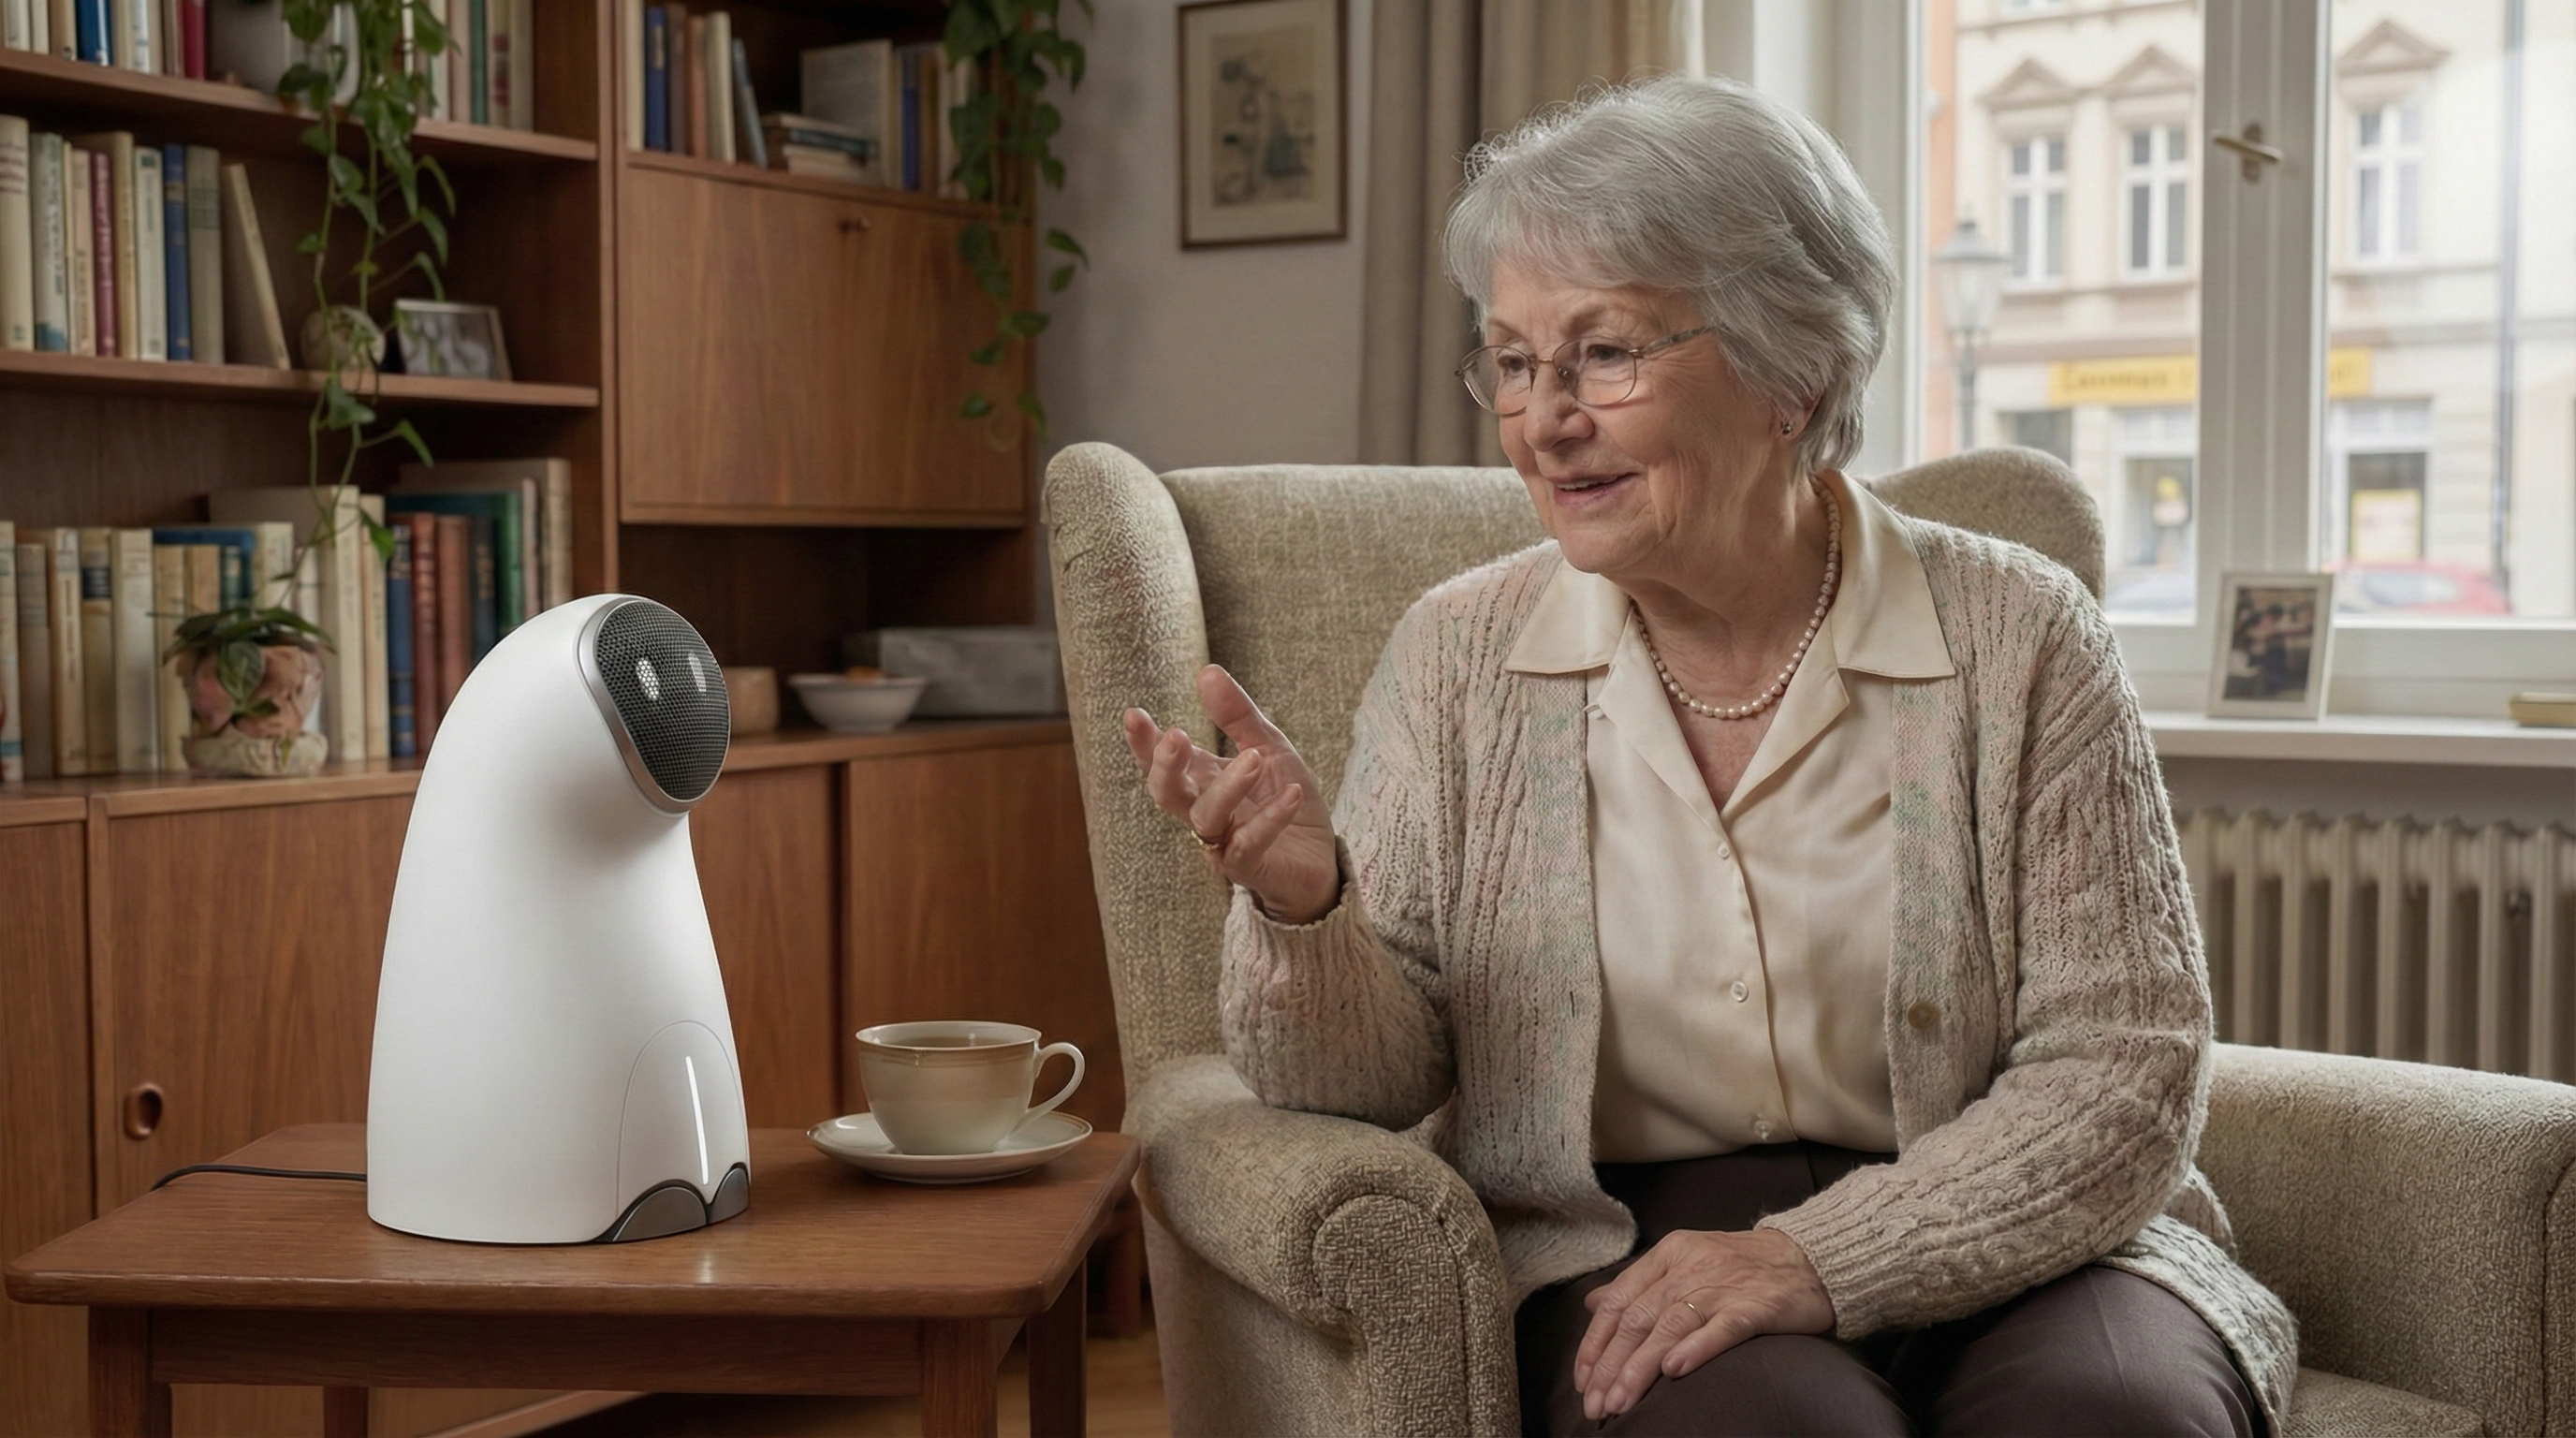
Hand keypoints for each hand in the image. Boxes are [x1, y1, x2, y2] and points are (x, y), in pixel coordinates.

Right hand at [1122, 664, 1338, 924]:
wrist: (1319, 857)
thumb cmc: (1283, 799)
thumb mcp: (1267, 747)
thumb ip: (1238, 715)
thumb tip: (1206, 671)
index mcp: (1201, 781)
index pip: (1162, 762)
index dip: (1144, 742)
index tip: (1134, 714)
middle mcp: (1204, 812)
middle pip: (1167, 794)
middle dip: (1166, 766)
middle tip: (1177, 736)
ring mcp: (1224, 842)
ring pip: (1207, 817)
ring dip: (1228, 787)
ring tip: (1254, 758)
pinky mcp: (1252, 867)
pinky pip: (1251, 844)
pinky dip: (1270, 818)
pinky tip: (1292, 793)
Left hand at [1574, 1227, 1833, 1419]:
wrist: (1811, 1258)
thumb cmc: (1743, 1266)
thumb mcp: (1685, 1262)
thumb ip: (1640, 1284)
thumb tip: (1592, 1304)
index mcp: (1669, 1254)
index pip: (1619, 1300)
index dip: (1595, 1343)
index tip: (1583, 1380)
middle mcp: (1690, 1267)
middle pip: (1639, 1318)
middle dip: (1611, 1365)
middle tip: (1596, 1403)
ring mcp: (1724, 1285)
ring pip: (1671, 1326)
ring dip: (1640, 1367)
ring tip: (1621, 1400)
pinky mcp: (1757, 1306)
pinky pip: (1722, 1327)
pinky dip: (1696, 1347)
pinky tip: (1674, 1369)